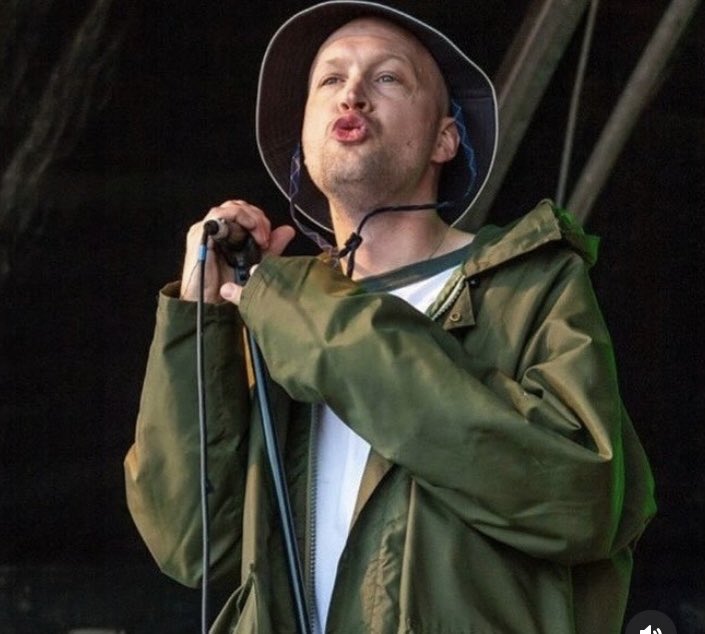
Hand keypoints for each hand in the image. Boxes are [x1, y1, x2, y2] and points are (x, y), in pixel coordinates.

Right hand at [179, 200, 294, 302]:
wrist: (209, 303)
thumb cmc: (227, 286)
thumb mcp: (256, 263)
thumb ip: (271, 247)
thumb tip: (288, 230)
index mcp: (226, 233)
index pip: (245, 212)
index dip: (260, 219)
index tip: (269, 237)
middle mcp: (215, 229)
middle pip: (239, 206)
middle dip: (257, 217)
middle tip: (265, 236)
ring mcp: (206, 230)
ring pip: (231, 207)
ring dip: (250, 217)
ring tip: (260, 235)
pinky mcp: (201, 235)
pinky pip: (218, 215)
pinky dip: (237, 217)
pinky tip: (249, 231)